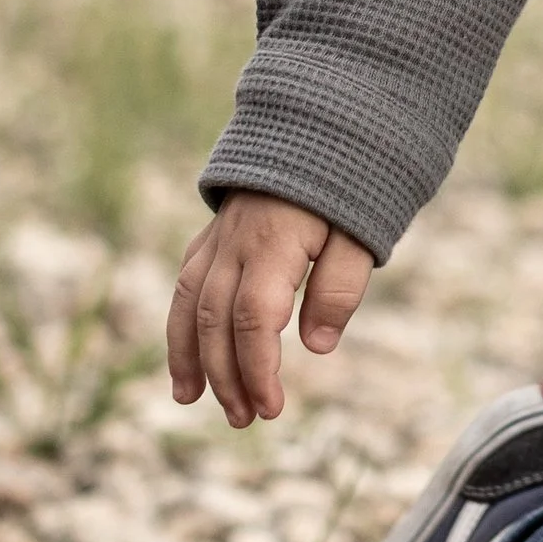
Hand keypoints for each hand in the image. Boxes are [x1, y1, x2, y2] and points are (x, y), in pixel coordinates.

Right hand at [167, 190, 373, 429]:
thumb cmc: (350, 182)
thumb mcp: (361, 232)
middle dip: (225, 375)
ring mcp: (218, 237)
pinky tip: (185, 351)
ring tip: (190, 399)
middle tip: (244, 419)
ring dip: (187, 354)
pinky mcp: (213, 234)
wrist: (321, 122)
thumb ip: (339, 287)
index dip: (257, 368)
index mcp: (274, 244)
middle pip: (214, 320)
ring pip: (187, 302)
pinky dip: (181, 321)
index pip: (254, 319)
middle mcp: (234, 242)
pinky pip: (186, 282)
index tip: (272, 408)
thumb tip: (316, 347)